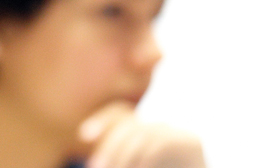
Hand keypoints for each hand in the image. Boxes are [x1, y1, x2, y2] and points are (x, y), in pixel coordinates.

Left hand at [77, 102, 205, 167]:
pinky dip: (144, 159)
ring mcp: (180, 134)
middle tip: (96, 167)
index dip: (102, 120)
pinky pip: (160, 143)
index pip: (121, 115)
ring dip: (123, 156)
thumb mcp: (132, 162)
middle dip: (109, 147)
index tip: (84, 136)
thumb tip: (89, 146)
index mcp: (145, 136)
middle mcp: (163, 130)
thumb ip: (118, 158)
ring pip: (142, 133)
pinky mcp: (193, 143)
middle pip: (130, 125)